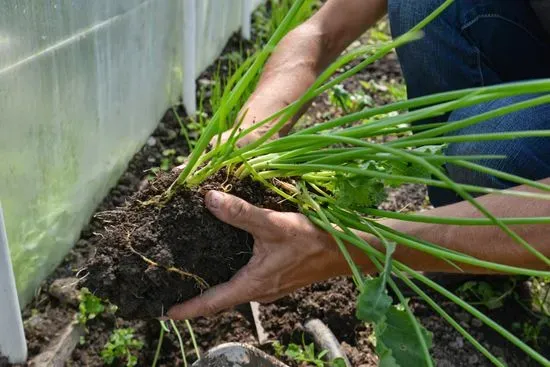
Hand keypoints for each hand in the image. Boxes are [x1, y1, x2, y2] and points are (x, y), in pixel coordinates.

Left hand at [167, 190, 350, 319]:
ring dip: (213, 284)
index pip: (212, 303)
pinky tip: (226, 255)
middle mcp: (258, 291)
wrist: (347, 251)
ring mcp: (269, 286)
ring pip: (234, 288)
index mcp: (253, 284)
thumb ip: (242, 212)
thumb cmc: (314, 241)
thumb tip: (208, 199)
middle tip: (171, 285)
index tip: (164, 312)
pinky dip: (230, 272)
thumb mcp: (276, 224)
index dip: (187, 308)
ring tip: (191, 271)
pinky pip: (247, 279)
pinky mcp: (277, 278)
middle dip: (196, 295)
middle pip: (220, 298)